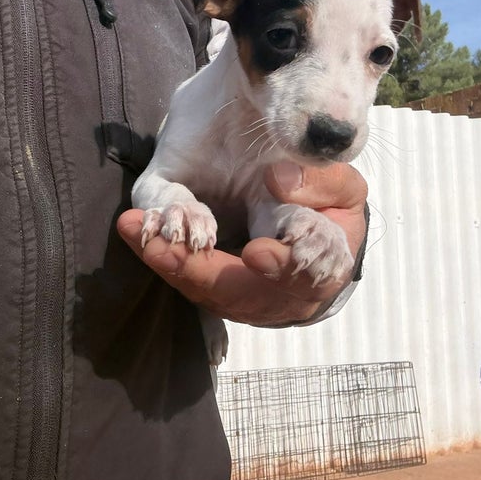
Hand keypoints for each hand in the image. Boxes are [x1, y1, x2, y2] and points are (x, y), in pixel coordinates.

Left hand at [116, 162, 367, 326]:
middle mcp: (278, 295)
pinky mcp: (215, 289)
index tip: (257, 253)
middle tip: (166, 247)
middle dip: (199, 271)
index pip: (305, 275)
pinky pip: (186, 279)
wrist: (318, 242)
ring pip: (204, 291)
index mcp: (322, 268)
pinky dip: (160, 255)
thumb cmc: (333, 212)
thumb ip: (321, 184)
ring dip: (170, 263)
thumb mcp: (344, 190)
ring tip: (140, 232)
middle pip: (237, 294)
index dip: (283, 267)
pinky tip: (136, 229)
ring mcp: (243, 298)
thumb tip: (278, 181)